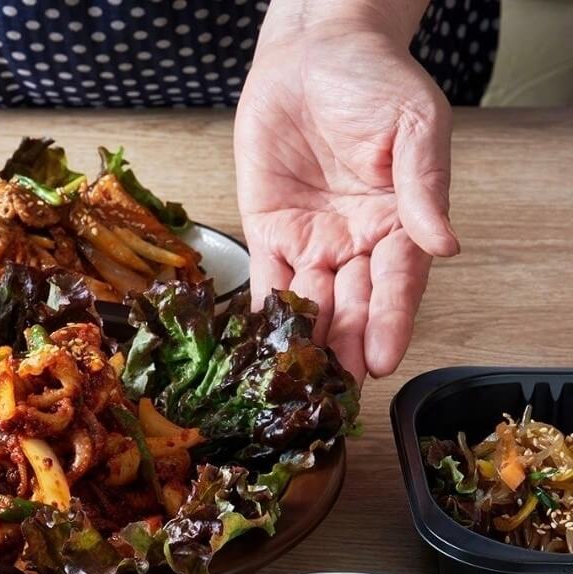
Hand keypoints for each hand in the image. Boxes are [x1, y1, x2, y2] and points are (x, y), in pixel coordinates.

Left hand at [235, 20, 458, 381]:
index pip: (399, 282)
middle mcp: (357, 240)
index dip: (392, 321)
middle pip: (354, 303)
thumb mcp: (414, 126)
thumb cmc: (374, 81)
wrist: (312, 53)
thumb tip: (445, 244)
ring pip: (311, 301)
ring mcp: (311, 240)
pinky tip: (261, 347)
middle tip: (339, 388)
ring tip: (301, 380)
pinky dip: (263, 313)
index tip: (386, 359)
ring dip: (307, 340)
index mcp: (399, 222)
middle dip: (348, 345)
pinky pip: (266, 279)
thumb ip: (423, 187)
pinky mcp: (268, 230)